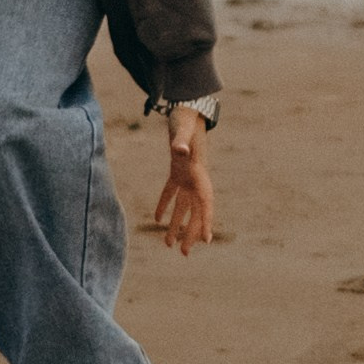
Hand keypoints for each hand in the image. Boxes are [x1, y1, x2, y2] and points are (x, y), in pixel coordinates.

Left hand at [151, 110, 215, 254]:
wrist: (186, 110)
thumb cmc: (186, 120)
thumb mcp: (183, 130)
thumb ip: (181, 141)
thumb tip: (180, 149)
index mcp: (200, 174)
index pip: (206, 203)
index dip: (206, 221)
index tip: (206, 240)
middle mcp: (196, 178)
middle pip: (196, 211)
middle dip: (191, 232)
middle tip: (184, 253)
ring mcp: (188, 176)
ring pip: (184, 206)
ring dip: (177, 225)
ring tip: (169, 245)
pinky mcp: (177, 172)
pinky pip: (172, 193)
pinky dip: (165, 206)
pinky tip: (157, 220)